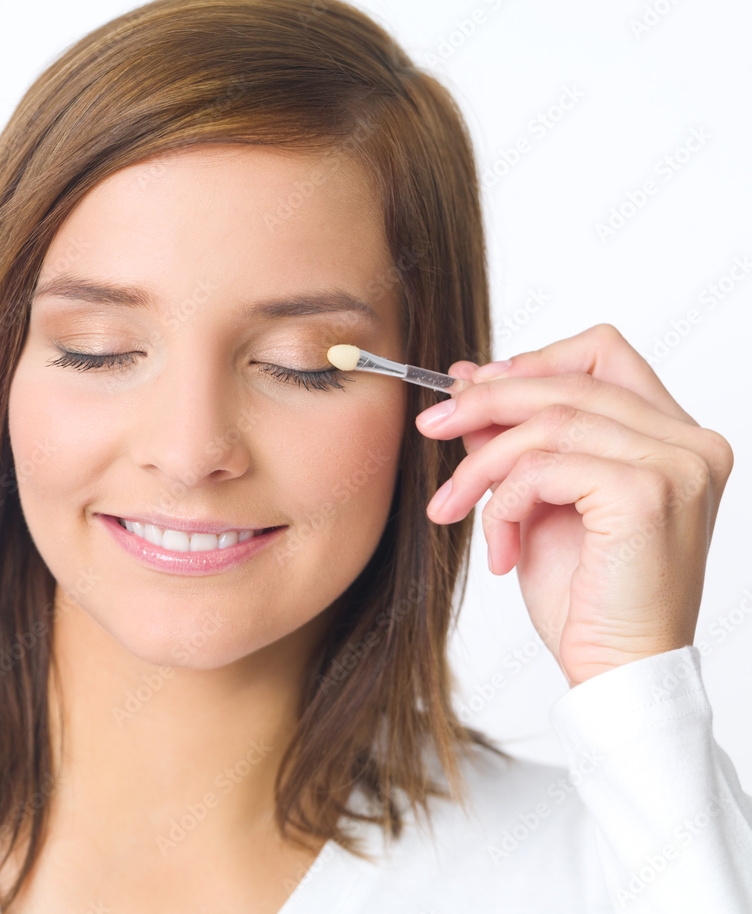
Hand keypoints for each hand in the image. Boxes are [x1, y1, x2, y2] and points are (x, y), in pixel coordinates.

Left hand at [414, 324, 733, 687]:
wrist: (613, 669)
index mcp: (673, 436)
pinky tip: (501, 547)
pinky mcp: (646, 493)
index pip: (604, 353)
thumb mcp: (538, 498)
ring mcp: (675, 465)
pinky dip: (503, 502)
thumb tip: (466, 379)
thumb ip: (515, 438)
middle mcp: (688, 443)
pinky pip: (543, 468)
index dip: (532, 361)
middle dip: (485, 400)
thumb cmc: (584, 594)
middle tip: (432, 423)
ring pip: (548, 422)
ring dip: (481, 464)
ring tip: (451, 506)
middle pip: (568, 380)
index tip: (474, 386)